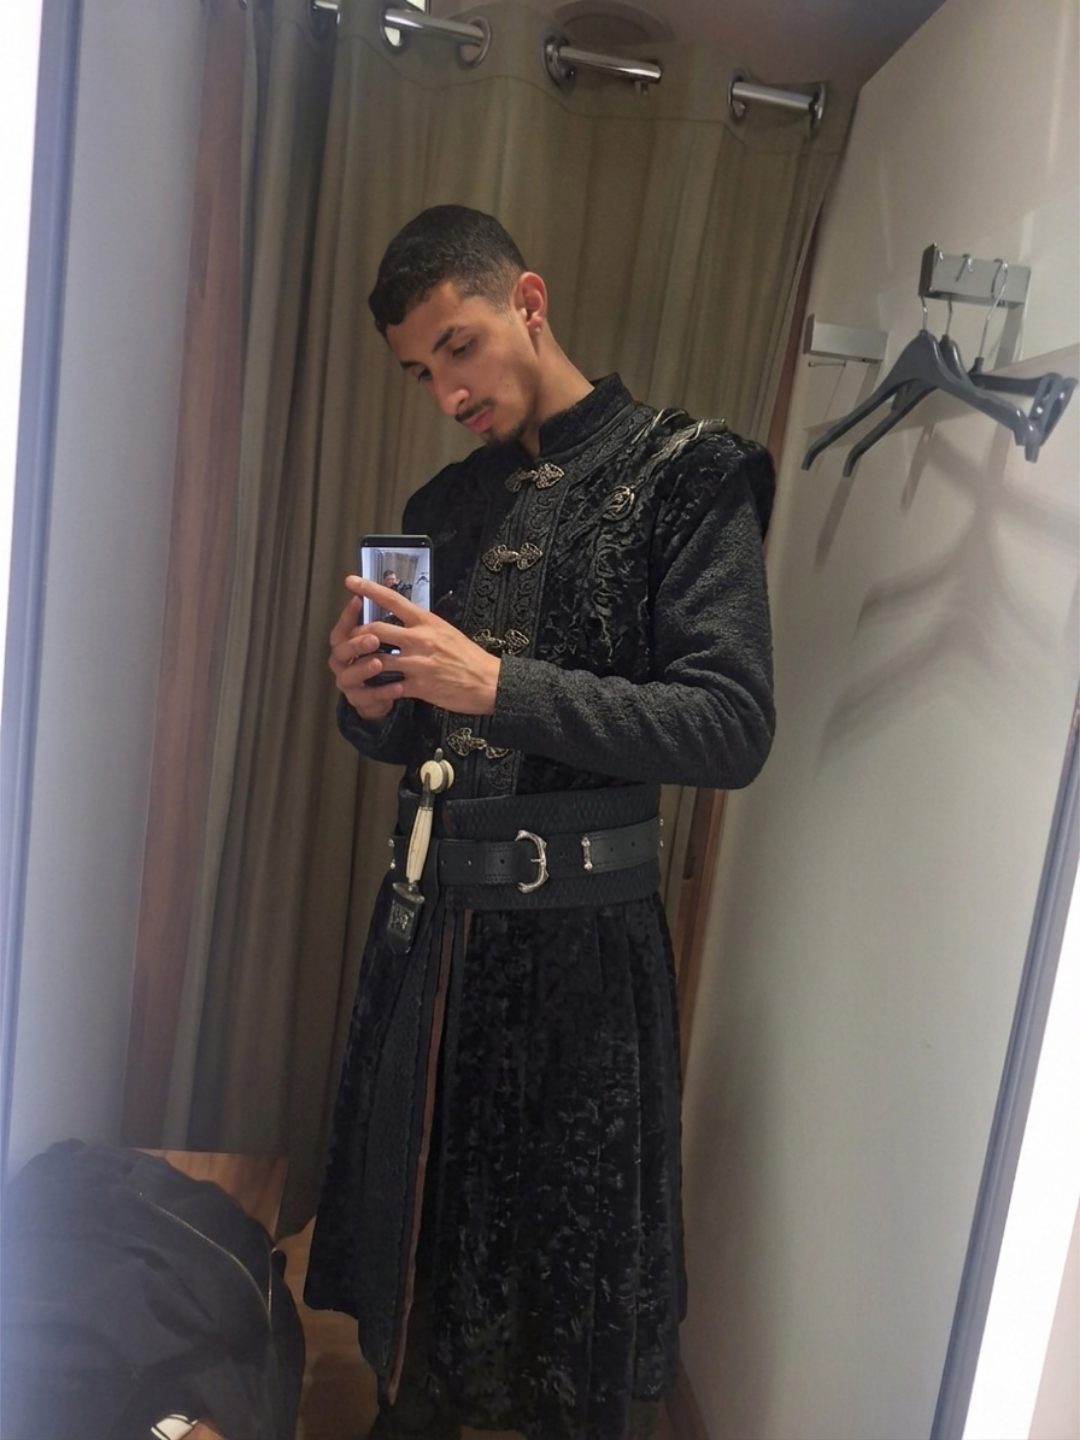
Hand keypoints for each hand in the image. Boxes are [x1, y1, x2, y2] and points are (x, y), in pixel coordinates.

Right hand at [328, 587, 402, 720]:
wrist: (389, 694)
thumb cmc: (389, 658)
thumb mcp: (391, 633)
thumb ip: (386, 611)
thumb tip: (390, 576)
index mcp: (348, 642)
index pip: (343, 626)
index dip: (348, 614)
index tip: (357, 599)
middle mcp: (343, 661)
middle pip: (340, 650)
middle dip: (355, 643)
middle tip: (372, 638)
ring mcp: (349, 682)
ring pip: (349, 675)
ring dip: (364, 667)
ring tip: (380, 662)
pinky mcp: (360, 701)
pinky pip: (369, 697)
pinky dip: (383, 692)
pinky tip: (400, 686)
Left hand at [329, 577, 501, 717]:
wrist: (489, 682)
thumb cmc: (469, 657)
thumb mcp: (447, 631)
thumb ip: (424, 626)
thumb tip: (405, 620)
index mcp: (427, 621)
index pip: (393, 599)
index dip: (369, 589)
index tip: (351, 581)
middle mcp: (420, 638)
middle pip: (375, 629)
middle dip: (357, 635)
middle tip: (350, 639)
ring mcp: (418, 663)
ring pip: (377, 659)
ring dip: (363, 663)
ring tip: (356, 666)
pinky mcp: (419, 686)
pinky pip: (389, 686)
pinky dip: (379, 689)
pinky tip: (374, 689)